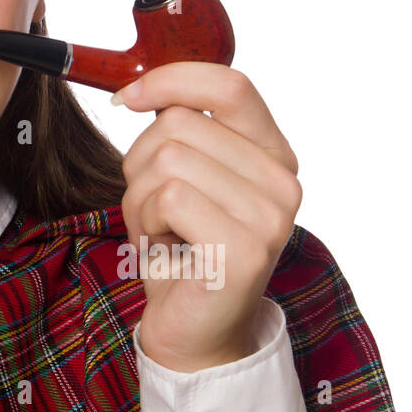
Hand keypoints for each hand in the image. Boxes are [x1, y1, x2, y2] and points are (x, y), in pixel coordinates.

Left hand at [113, 61, 301, 372]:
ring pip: (167, 160)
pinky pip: (168, 198)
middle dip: (140, 162)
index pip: (230, 85)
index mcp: (272, 153)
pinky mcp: (246, 249)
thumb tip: (137, 88)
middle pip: (179, 123)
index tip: (128, 98)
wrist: (194, 331)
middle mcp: (283, 181)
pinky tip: (163, 249)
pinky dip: (145, 222)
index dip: (171, 79)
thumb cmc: (181, 247)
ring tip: (160, 231)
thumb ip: (180, 130)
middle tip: (154, 207)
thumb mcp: (182, 176)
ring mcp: (271, 216)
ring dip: (139, 198)